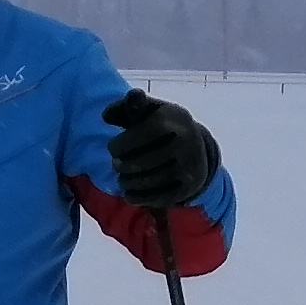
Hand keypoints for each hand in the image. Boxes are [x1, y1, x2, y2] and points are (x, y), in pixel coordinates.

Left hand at [102, 90, 218, 208]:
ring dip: (128, 182)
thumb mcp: (150, 110)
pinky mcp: (189, 187)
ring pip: (149, 181)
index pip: (142, 134)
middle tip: (116, 166)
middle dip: (123, 165)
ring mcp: (189, 166)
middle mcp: (184, 142)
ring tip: (121, 180)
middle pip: (143, 161)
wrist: (199, 148)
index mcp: (173, 119)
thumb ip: (128, 106)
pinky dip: (140, 198)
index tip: (112, 148)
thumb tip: (106, 115)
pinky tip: (129, 194)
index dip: (122, 144)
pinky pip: (159, 197)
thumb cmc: (164, 126)